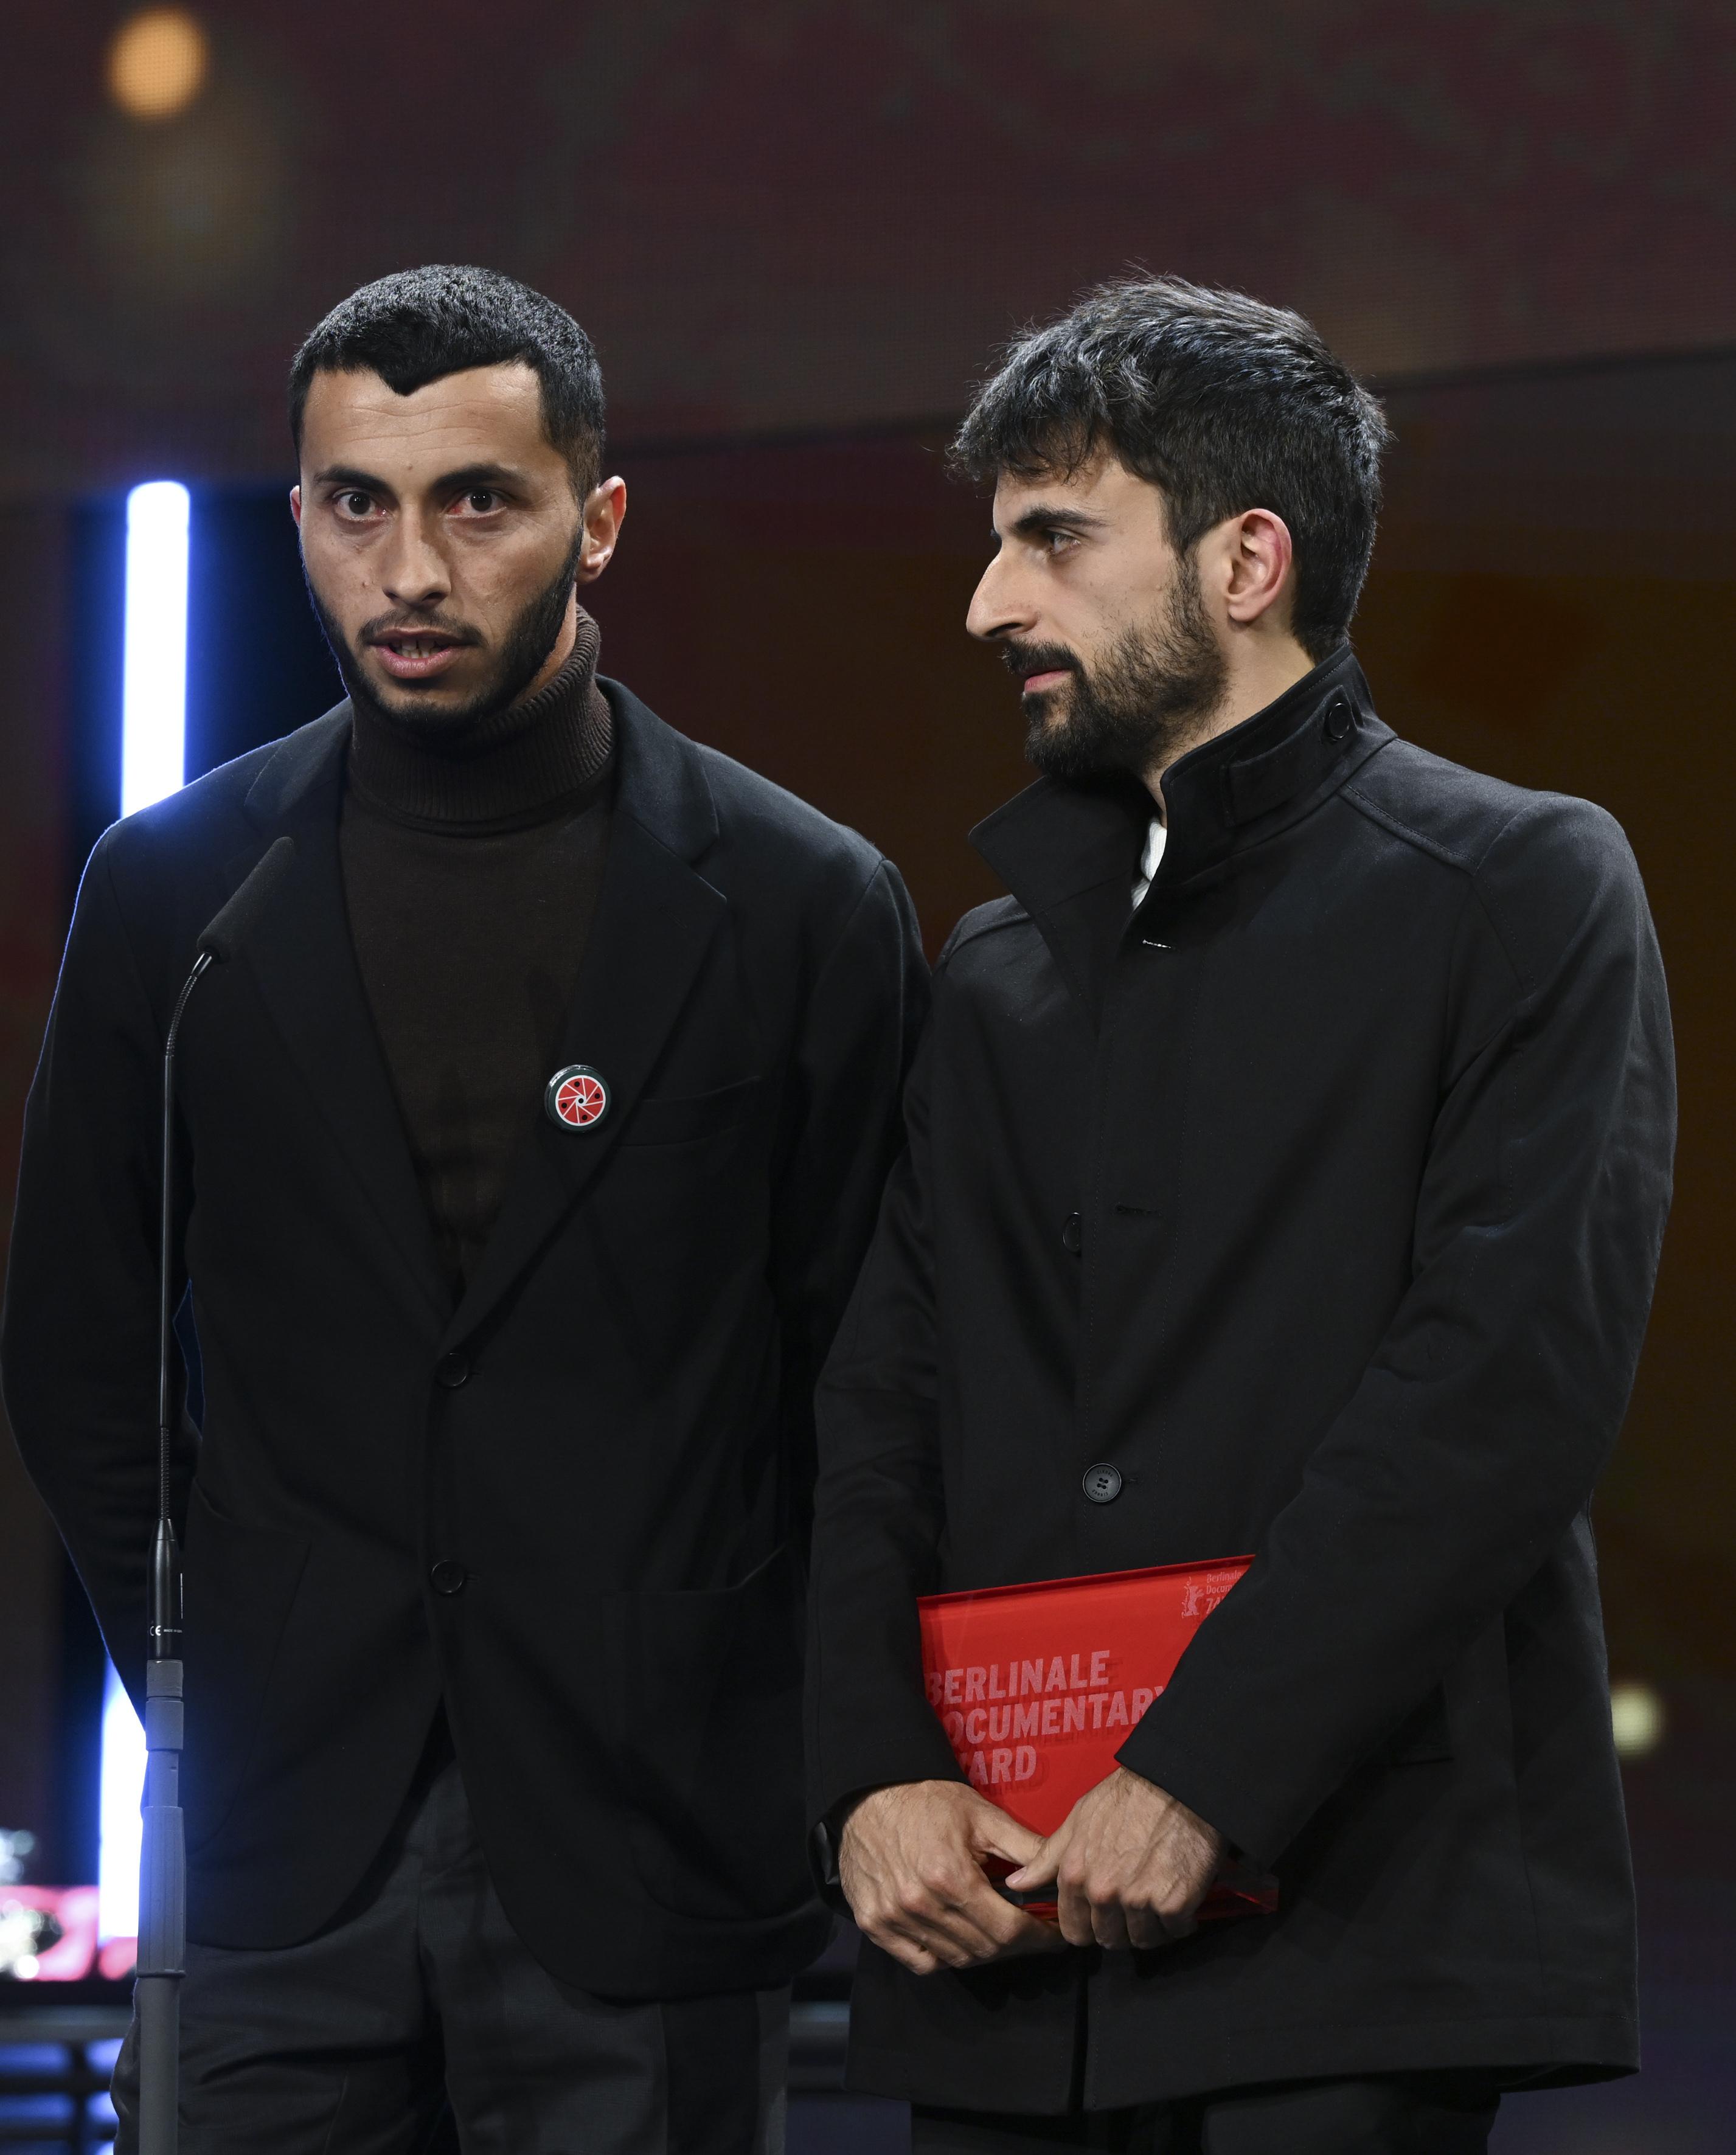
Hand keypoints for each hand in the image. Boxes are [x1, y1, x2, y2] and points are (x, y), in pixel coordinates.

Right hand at [838, 1780, 1068, 1973]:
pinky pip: (922, 1962)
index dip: (1039, 1937)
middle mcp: (922, 1905)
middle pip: (986, 1948)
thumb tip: (1061, 1873)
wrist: (868, 1796)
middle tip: (1031, 1931)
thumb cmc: (928, 1801)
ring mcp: (895, 1919)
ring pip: (957, 1959)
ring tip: (997, 1931)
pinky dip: (945, 1957)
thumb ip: (1025, 1847)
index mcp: (952, 1877)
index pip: (1009, 1929)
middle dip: (1017, 1945)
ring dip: (985, 1951)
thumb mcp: (982, 1815)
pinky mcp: (875, 1926)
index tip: (1056, 1935)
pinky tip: (958, 1937)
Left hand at [1005, 1767, 1222, 1949]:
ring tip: (1158, 1894)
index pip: (1074, 1932)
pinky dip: (1180, 1921)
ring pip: (1143, 1940)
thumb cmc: (1126, 1798)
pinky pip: (1175, 1931)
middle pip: (1109, 1940)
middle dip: (1121, 1927)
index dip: (1089, 1925)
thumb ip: (1047, 1859)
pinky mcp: (1174, 1905)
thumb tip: (1016, 1883)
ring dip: (1152, 1926)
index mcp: (1075, 1875)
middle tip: (1135, 1900)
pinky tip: (1180, 1896)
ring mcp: (1138, 1901)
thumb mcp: (1078, 1820)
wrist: (1177, 1784)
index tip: (1103, 1913)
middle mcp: (1103, 1893)